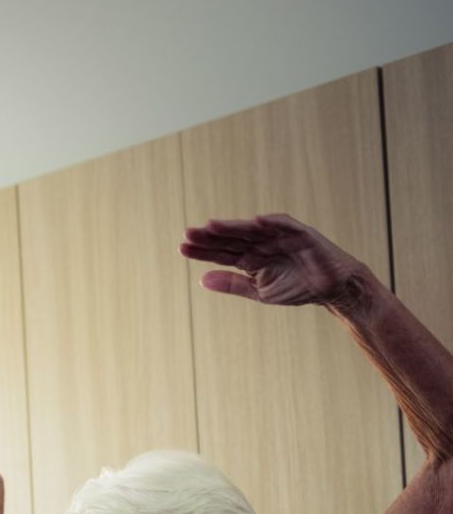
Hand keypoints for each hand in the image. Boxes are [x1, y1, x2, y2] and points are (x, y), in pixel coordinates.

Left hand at [180, 214, 371, 308]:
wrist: (332, 290)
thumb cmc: (297, 288)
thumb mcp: (259, 291)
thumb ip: (232, 284)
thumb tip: (201, 280)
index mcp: (252, 257)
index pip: (223, 251)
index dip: (203, 250)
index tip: (182, 248)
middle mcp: (263, 243)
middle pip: (233, 237)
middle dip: (211, 236)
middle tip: (188, 234)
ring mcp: (282, 237)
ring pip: (253, 229)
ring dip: (233, 226)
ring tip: (211, 226)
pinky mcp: (303, 235)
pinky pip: (287, 226)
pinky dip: (273, 222)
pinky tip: (255, 221)